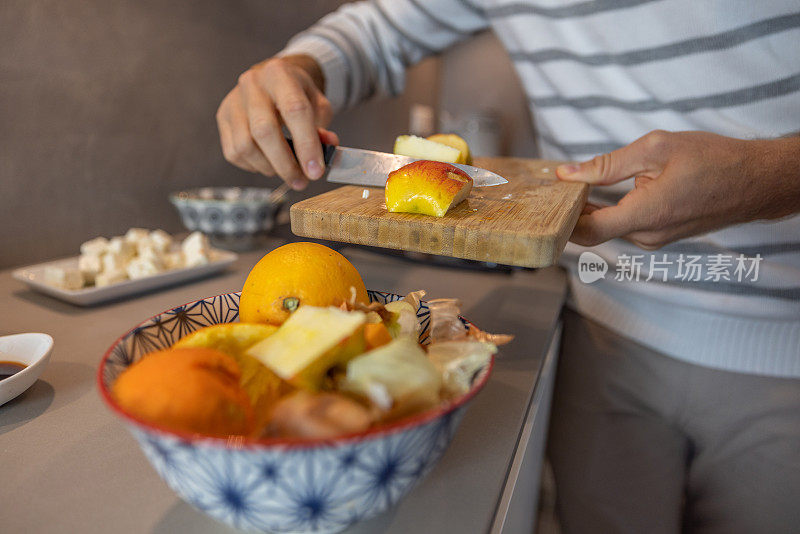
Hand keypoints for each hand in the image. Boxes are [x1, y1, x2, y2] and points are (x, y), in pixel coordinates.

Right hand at [216, 55, 337, 189]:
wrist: (272, 79)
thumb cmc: (297, 94)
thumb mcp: (318, 105)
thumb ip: (324, 127)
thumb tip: (327, 149)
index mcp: (280, 74)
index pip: (294, 110)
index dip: (307, 145)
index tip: (315, 171)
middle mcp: (252, 84)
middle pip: (264, 131)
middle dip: (285, 164)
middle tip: (301, 181)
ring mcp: (233, 101)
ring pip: (245, 146)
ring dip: (269, 167)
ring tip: (285, 170)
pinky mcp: (222, 117)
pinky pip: (234, 152)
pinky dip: (253, 166)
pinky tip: (267, 162)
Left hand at [556, 130, 799, 248]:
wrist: (757, 181)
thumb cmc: (714, 160)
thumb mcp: (656, 149)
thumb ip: (607, 164)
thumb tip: (567, 173)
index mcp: (645, 216)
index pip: (586, 231)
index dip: (561, 218)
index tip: (546, 198)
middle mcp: (647, 236)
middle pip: (593, 230)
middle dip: (570, 211)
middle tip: (551, 187)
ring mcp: (654, 239)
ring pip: (608, 227)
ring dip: (589, 209)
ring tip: (572, 184)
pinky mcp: (660, 235)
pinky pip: (624, 225)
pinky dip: (608, 210)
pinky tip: (599, 192)